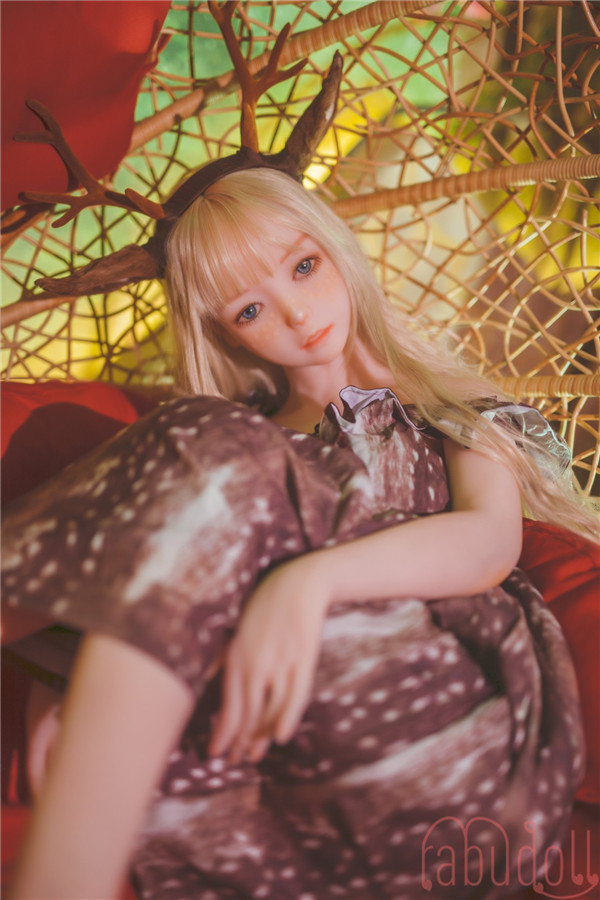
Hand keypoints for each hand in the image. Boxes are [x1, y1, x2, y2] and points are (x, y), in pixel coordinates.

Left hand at [209, 554, 329, 763]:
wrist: (301, 582)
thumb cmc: (266, 604)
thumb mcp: (238, 628)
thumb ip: (222, 655)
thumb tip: (205, 676)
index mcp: (237, 654)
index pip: (228, 703)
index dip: (222, 731)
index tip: (215, 752)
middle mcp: (256, 661)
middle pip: (246, 711)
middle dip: (239, 740)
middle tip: (235, 761)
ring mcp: (281, 661)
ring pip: (269, 708)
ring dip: (261, 735)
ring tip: (255, 755)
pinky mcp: (304, 659)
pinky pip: (295, 694)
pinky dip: (287, 717)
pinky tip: (280, 737)